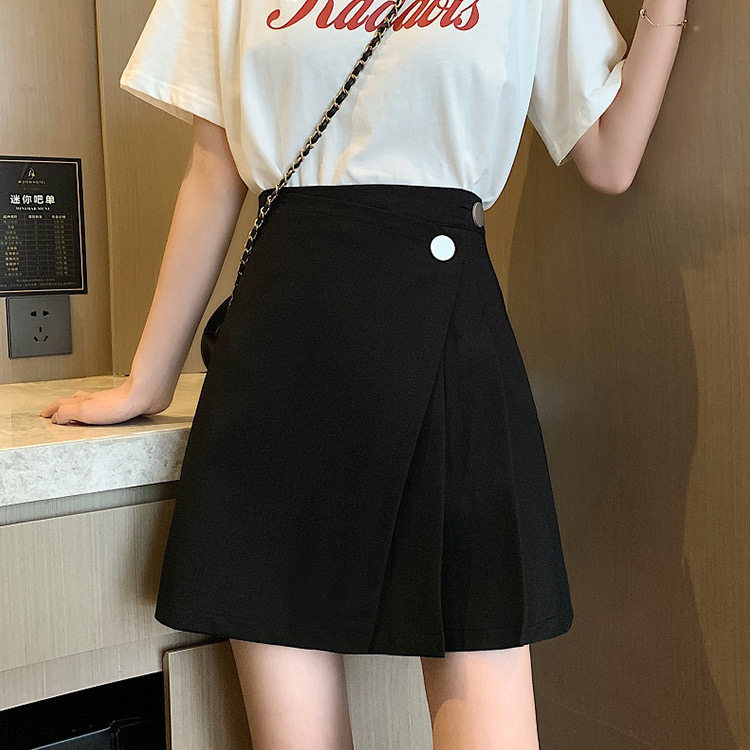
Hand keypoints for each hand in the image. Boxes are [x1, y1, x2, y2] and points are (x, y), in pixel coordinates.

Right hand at [39, 378, 172, 425]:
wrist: (144, 396)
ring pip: (90, 402)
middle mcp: (95, 399)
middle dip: (63, 406)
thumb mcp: (84, 411)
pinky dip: (98, 410)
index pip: (62, 404)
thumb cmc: (118, 403)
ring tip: (76, 410)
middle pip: (74, 400)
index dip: (52, 409)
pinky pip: (105, 408)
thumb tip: (54, 418)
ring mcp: (109, 401)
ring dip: (80, 406)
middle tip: (55, 411)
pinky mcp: (123, 406)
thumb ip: (66, 413)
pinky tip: (105, 413)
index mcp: (83, 401)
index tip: (44, 415)